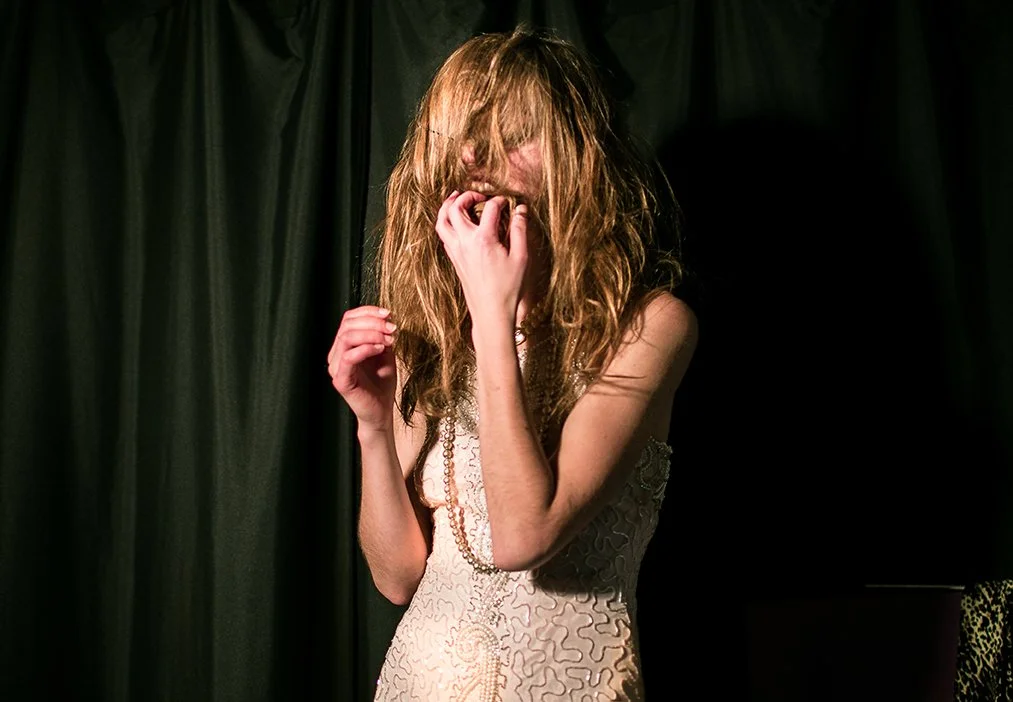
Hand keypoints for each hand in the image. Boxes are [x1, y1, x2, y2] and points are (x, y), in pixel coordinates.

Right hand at [328, 306, 397, 431]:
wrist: (381, 411)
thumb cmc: (382, 383)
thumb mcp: (385, 352)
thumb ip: (381, 335)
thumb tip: (386, 318)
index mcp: (344, 345)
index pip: (349, 318)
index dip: (368, 312)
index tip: (388, 314)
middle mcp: (336, 354)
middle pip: (347, 325)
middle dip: (373, 322)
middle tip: (392, 328)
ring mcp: (336, 367)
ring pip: (347, 337)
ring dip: (371, 333)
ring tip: (389, 339)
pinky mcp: (340, 380)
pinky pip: (349, 357)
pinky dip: (367, 348)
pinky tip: (382, 349)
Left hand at [435, 190, 528, 329]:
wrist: (491, 312)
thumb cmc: (508, 287)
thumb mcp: (521, 257)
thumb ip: (520, 230)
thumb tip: (520, 210)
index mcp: (483, 239)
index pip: (489, 208)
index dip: (499, 201)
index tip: (507, 203)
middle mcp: (465, 242)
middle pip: (455, 208)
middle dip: (465, 196)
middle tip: (478, 195)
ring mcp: (456, 251)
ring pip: (442, 221)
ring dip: (447, 206)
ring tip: (456, 198)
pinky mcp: (454, 259)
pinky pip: (443, 234)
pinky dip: (447, 223)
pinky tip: (457, 223)